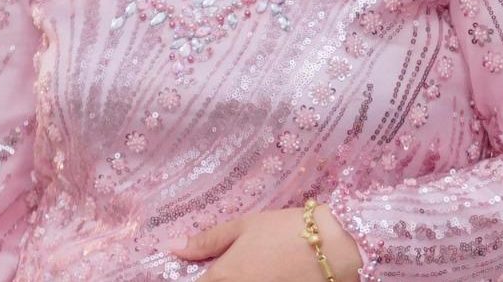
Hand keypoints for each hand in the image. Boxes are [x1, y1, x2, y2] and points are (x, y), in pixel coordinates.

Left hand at [164, 204, 362, 281]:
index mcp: (224, 276)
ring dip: (239, 279)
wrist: (330, 248)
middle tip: (241, 266)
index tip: (201, 270)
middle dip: (218, 278)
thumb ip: (207, 240)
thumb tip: (172, 247)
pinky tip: (267, 274)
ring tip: (256, 267)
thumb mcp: (244, 226)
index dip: (197, 278)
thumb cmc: (283, 231)